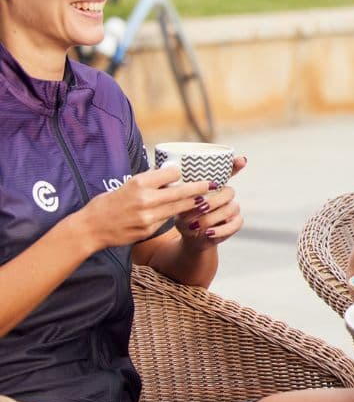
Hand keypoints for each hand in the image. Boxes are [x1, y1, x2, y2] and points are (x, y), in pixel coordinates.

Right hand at [75, 166, 213, 249]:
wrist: (92, 228)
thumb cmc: (108, 203)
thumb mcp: (126, 185)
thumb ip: (148, 181)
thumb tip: (169, 173)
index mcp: (139, 183)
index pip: (170, 174)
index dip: (180, 173)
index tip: (188, 172)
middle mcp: (146, 199)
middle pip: (181, 191)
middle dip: (200, 188)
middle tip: (213, 185)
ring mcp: (149, 216)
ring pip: (178, 208)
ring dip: (194, 203)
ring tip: (206, 199)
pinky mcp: (149, 229)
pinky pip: (168, 220)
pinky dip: (177, 215)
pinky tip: (186, 213)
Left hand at [175, 156, 246, 249]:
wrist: (191, 236)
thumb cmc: (184, 215)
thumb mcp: (178, 203)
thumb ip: (178, 193)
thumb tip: (169, 184)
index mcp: (213, 185)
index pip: (228, 171)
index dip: (236, 164)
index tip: (241, 160)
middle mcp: (225, 194)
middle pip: (229, 191)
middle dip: (213, 201)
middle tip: (199, 208)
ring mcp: (232, 208)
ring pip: (232, 208)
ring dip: (213, 217)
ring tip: (196, 225)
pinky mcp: (235, 222)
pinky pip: (236, 223)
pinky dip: (221, 230)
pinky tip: (209, 232)